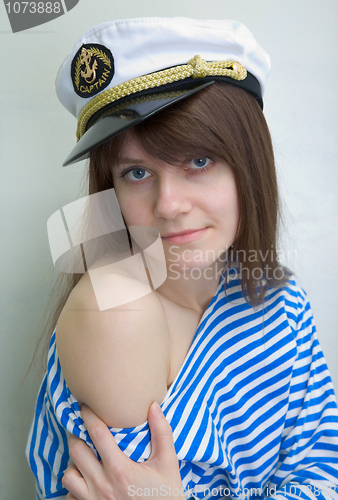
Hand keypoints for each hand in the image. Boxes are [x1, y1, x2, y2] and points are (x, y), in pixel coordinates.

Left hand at [62, 402, 185, 499]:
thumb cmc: (166, 496)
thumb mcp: (168, 464)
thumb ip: (162, 433)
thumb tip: (153, 406)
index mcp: (120, 469)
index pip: (97, 433)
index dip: (88, 415)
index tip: (85, 406)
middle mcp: (102, 485)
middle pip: (76, 451)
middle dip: (76, 435)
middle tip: (82, 429)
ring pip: (68, 475)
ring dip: (74, 463)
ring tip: (84, 456)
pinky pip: (70, 496)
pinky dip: (74, 486)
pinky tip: (85, 480)